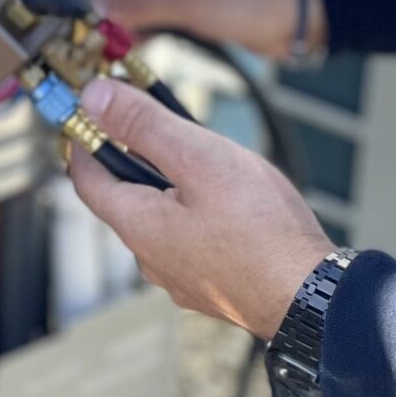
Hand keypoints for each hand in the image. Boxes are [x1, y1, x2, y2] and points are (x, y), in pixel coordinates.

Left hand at [66, 79, 332, 337]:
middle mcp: (150, 258)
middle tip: (160, 125)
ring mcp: (181, 277)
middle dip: (137, 159)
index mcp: (137, 225)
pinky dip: (198, 215)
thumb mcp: (198, 158)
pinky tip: (233, 205)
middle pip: (126, 198)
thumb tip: (95, 99)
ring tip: (208, 163)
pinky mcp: (212, 286)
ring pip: (162, 220)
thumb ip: (144, 126)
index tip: (91, 112)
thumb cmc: (261, 231)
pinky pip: (191, 241)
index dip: (84, 140)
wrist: (311, 297)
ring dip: (173, 188)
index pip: (86, 178)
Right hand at [95, 0, 307, 62]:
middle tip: (81, 31)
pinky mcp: (199, 9)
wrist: (301, 17)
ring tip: (99, 45)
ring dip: (122, 21)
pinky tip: (128, 48)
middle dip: (104, 5)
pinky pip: (161, 18)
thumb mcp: (190, 1)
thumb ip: (141, 4)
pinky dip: (143, 31)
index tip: (72, 4)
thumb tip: (96, 7)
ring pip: (142, 2)